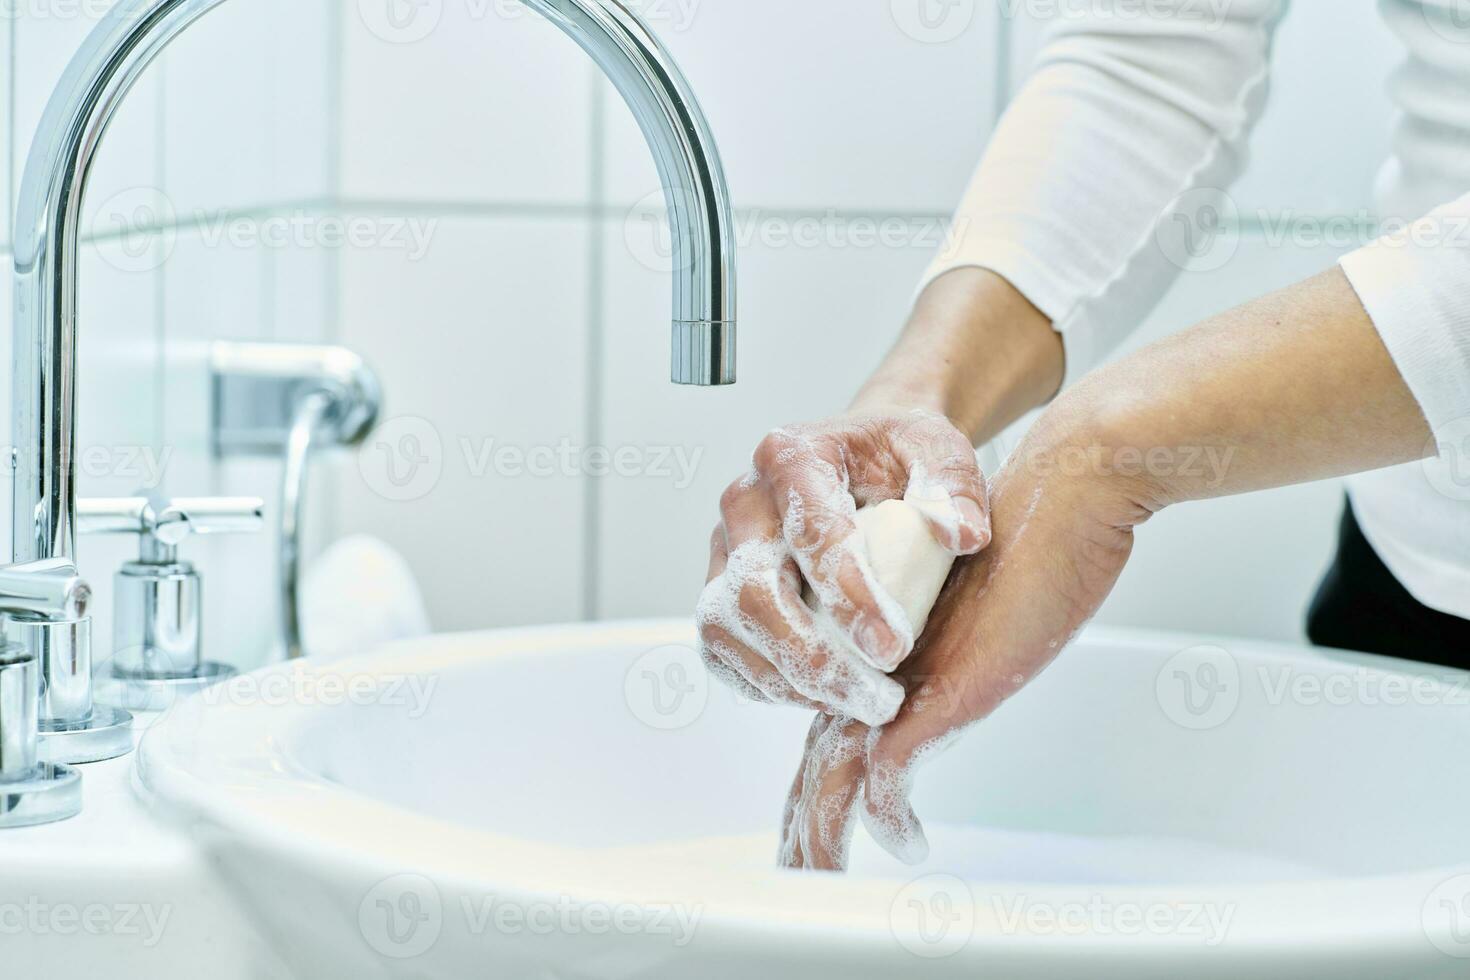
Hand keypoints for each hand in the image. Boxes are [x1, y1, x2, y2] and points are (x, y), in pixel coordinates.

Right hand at [696, 411, 990, 726]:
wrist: (862, 457)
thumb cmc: (896, 454)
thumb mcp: (938, 448)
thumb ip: (952, 484)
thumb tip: (963, 535)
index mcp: (791, 456)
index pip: (809, 533)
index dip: (848, 598)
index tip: (892, 648)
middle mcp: (745, 501)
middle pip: (753, 592)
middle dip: (814, 658)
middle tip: (878, 699)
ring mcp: (724, 548)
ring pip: (725, 628)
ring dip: (787, 680)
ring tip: (857, 704)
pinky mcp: (720, 588)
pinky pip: (721, 648)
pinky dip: (765, 683)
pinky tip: (823, 697)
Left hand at [778, 409, 1152, 869]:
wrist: (1060, 497)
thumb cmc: (1030, 546)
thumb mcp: (979, 616)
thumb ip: (951, 659)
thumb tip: (942, 700)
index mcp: (885, 650)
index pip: (834, 724)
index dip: (818, 777)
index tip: (806, 823)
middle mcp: (884, 665)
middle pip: (823, 755)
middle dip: (807, 818)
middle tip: (796, 864)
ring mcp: (907, 675)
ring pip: (840, 766)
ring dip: (825, 825)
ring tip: (815, 871)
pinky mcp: (942, 684)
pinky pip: (896, 764)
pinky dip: (892, 808)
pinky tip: (903, 841)